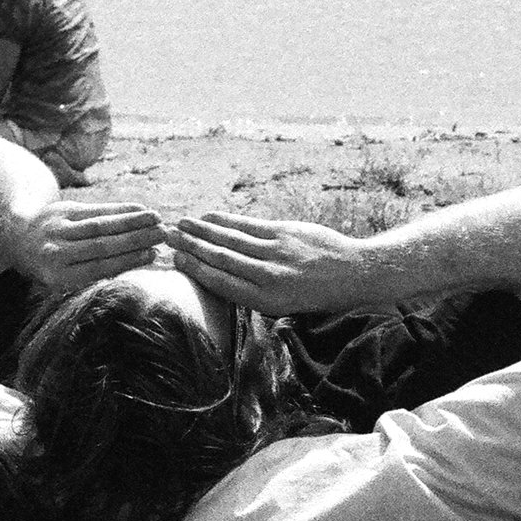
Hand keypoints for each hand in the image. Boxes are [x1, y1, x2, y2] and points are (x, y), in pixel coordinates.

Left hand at [19, 199, 164, 291]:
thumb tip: (136, 267)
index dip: (127, 260)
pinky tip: (139, 210)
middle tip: (163, 236)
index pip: (98, 267)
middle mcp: (54, 252)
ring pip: (100, 225)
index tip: (153, 255)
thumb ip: (93, 274)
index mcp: (56, 276)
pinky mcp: (62, 210)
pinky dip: (119, 210)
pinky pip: (95, 209)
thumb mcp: (63, 278)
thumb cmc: (49, 266)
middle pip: (101, 245)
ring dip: (132, 222)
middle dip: (135, 239)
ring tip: (157, 220)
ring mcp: (57, 229)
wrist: (18, 236)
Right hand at [165, 211, 376, 316]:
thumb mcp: (284, 304)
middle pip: (221, 259)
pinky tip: (209, 217)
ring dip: (202, 231)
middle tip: (168, 238)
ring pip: (231, 240)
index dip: (195, 270)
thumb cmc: (314, 293)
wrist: (353, 274)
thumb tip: (217, 275)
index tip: (175, 260)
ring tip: (181, 225)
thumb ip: (253, 290)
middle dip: (191, 247)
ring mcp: (277, 253)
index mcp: (266, 301)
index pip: (221, 283)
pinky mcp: (285, 233)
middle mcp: (269, 278)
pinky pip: (248, 226)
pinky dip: (226, 220)